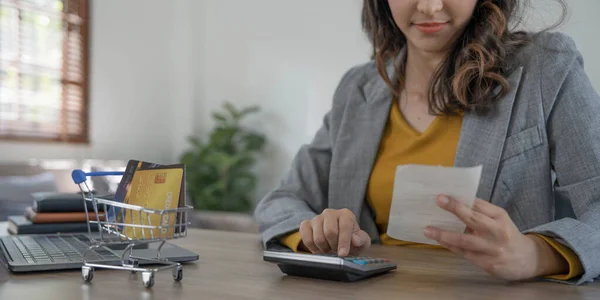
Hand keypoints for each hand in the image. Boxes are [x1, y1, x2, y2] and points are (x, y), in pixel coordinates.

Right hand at [299, 208, 370, 256]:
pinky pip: (306, 237)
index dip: (344, 242)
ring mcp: (317, 218)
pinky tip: (319, 248)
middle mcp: (330, 213)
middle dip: (333, 245)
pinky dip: (312, 247)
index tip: (343, 254)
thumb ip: (362, 240)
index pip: (344, 227)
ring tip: (329, 249)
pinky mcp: (306, 224)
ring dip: (324, 248)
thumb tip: (355, 239)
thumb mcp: (361, 242)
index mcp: (346, 215)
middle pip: (329, 232)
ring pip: (317, 237)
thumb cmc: (351, 241)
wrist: (337, 242)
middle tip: (336, 250)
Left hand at [424, 195, 568, 280]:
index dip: (459, 199)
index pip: (477, 204)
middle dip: (454, 209)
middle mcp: (497, 231)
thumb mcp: (498, 219)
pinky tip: (438, 241)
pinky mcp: (488, 263)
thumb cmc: (506, 234)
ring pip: (465, 240)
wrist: (527, 259)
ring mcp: (492, 248)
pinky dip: (450, 246)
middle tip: (438, 201)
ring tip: (428, 230)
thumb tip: (453, 202)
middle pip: (473, 219)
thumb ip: (480, 212)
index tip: (442, 194)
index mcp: (499, 216)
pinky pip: (464, 253)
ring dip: (444, 235)